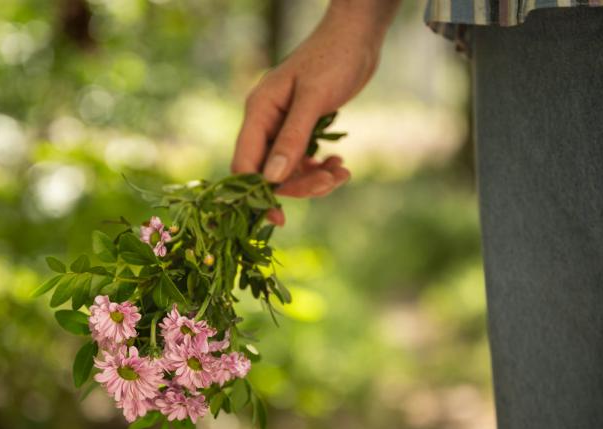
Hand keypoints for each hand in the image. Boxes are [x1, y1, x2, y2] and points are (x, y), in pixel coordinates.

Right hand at [231, 0, 399, 224]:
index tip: (279, 217)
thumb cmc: (333, 59)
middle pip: (269, 172)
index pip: (245, 164)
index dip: (258, 194)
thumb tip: (273, 178)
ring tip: (342, 172)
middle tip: (329, 184)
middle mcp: (267, 122)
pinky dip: (323, 168)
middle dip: (299, 185)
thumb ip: (292, 138)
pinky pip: (306, 160)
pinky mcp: (304, 128)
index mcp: (259, 112)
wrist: (358, 36)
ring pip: (291, 170)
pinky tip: (340, 164)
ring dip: (316, 179)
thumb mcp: (313, 99)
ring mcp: (285, 126)